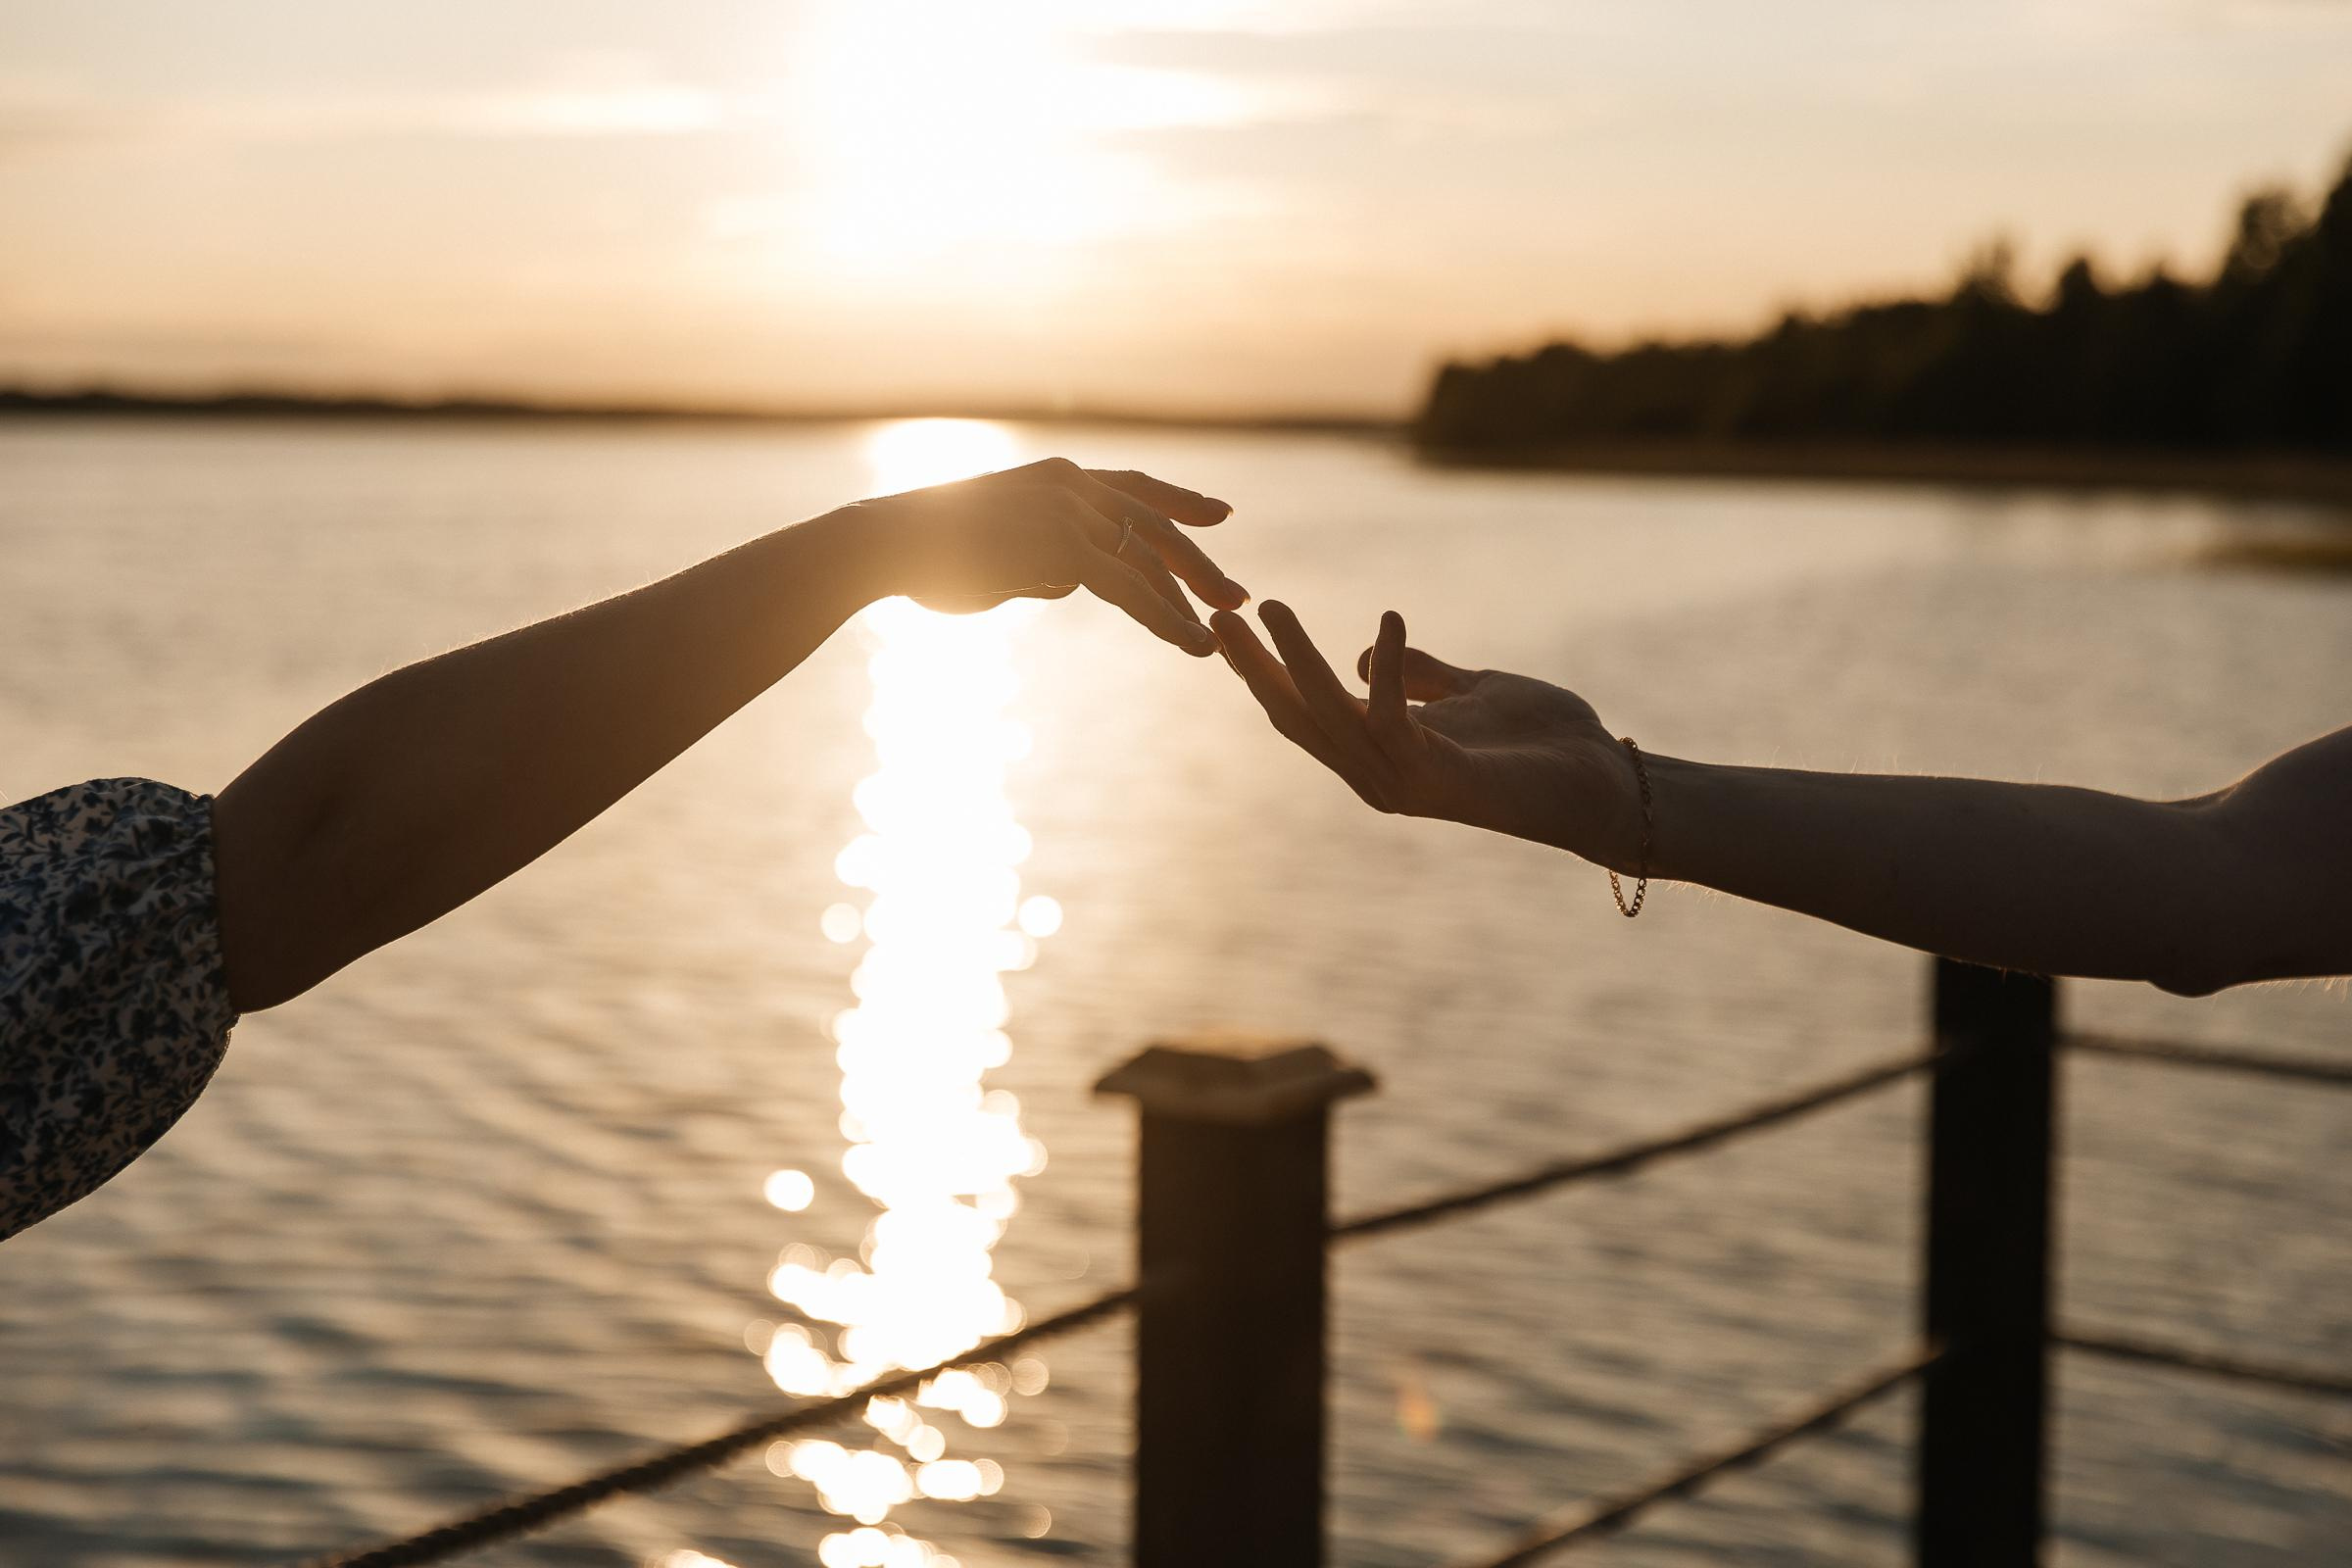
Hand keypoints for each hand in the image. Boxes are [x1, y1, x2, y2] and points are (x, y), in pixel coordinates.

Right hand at [851, 457, 1245, 654]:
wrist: (891, 541)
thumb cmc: (929, 552)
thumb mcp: (999, 548)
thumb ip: (1041, 559)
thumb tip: (1065, 580)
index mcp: (1056, 477)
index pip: (1133, 486)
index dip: (1178, 501)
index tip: (1220, 514)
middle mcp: (1070, 485)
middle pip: (1153, 523)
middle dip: (1199, 562)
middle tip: (1239, 595)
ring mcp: (1069, 512)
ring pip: (1148, 560)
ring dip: (1190, 600)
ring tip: (1222, 635)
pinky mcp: (1064, 548)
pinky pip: (1131, 589)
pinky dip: (1166, 619)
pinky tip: (1192, 644)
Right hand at [1212, 601, 1644, 867]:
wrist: (1602, 784)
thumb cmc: (1544, 743)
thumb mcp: (1472, 692)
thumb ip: (1420, 675)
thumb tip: (1364, 654)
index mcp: (1379, 754)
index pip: (1304, 711)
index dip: (1264, 671)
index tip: (1232, 626)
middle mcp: (1378, 776)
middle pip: (1297, 718)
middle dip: (1255, 668)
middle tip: (1218, 617)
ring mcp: (1403, 781)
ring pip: (1330, 716)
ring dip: (1296, 660)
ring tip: (1271, 607)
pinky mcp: (1436, 776)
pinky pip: (1392, 718)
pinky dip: (1388, 669)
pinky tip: (1388, 618)